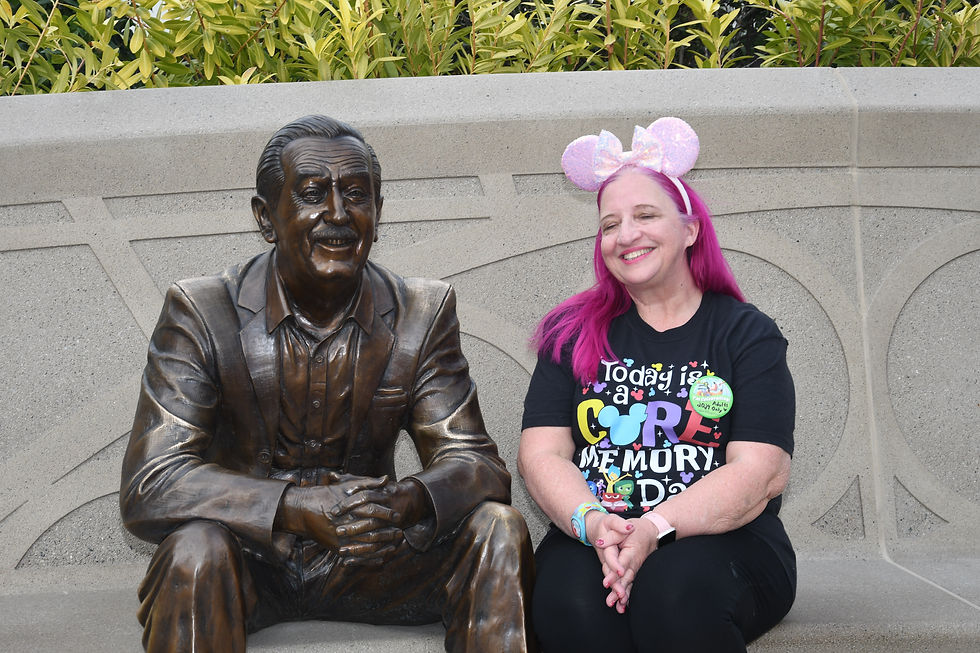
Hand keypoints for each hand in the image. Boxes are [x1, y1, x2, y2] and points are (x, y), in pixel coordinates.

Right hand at [275, 474, 402, 564]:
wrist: (301, 511)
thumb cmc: (325, 495)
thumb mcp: (345, 486)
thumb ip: (367, 483)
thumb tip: (386, 479)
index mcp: (349, 508)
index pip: (373, 511)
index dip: (387, 514)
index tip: (398, 516)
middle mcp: (345, 525)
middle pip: (372, 531)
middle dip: (388, 533)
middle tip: (400, 532)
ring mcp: (341, 539)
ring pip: (367, 547)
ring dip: (383, 547)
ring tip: (395, 545)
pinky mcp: (337, 549)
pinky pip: (358, 557)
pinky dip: (371, 558)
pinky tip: (382, 557)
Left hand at [598, 517, 658, 612]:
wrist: (654, 531)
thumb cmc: (637, 529)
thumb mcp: (622, 528)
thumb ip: (610, 536)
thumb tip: (598, 542)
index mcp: (632, 552)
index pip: (622, 564)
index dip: (614, 574)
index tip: (606, 583)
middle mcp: (636, 562)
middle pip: (626, 578)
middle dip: (618, 590)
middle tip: (610, 601)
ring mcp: (638, 567)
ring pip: (630, 583)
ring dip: (624, 596)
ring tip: (618, 608)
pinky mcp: (637, 570)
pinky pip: (633, 583)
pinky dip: (629, 594)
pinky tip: (624, 605)